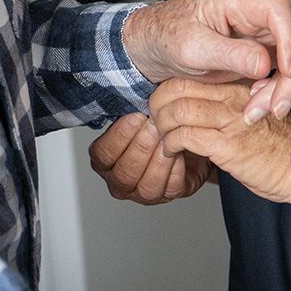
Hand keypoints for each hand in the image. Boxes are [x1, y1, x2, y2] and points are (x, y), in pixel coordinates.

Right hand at [87, 114, 211, 205]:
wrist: (187, 137)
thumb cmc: (156, 126)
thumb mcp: (137, 116)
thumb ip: (128, 112)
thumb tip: (127, 95)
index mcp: (105, 163)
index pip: (103, 155)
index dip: (119, 136)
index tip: (135, 116)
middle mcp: (120, 182)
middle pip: (124, 172)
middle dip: (141, 146)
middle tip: (154, 124)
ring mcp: (144, 194)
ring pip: (147, 185)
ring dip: (158, 157)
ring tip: (167, 135)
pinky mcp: (169, 196)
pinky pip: (171, 188)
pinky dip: (177, 168)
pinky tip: (180, 150)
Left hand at [122, 0, 290, 121]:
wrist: (159, 45)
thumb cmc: (169, 39)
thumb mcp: (191, 49)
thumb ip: (228, 54)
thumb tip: (266, 64)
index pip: (280, 10)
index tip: (287, 74)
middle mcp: (259, 7)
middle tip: (273, 109)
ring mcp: (268, 26)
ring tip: (259, 109)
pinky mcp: (272, 45)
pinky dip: (289, 86)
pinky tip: (263, 100)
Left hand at [151, 79, 290, 205]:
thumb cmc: (283, 144)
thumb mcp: (256, 109)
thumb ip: (229, 100)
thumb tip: (193, 103)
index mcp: (242, 82)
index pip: (193, 73)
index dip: (170, 88)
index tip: (163, 103)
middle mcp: (236, 94)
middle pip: (179, 87)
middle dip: (157, 104)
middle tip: (154, 118)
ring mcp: (232, 118)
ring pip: (177, 109)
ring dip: (161, 126)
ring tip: (162, 136)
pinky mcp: (228, 144)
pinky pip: (185, 135)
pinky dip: (171, 143)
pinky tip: (172, 150)